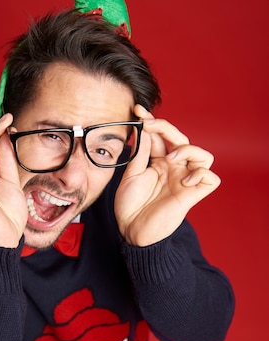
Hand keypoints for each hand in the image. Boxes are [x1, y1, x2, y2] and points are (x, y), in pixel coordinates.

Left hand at [114, 104, 220, 245]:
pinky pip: (210, 177)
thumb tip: (146, 130)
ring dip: (187, 150)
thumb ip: (141, 152)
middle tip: (149, 125)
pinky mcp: (193, 194)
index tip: (137, 110)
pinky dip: (200, 174)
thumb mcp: (130, 174)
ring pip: (203, 155)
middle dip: (166, 127)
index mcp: (159, 162)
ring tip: (170, 159)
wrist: (131, 230)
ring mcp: (185, 180)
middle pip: (182, 139)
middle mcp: (174, 169)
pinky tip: (183, 180)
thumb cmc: (129, 206)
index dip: (152, 121)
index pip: (162, 137)